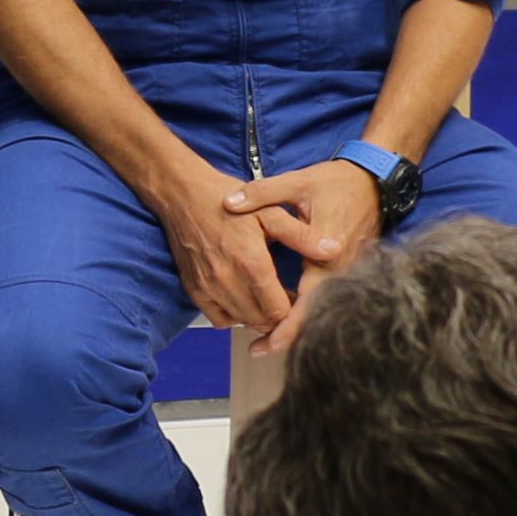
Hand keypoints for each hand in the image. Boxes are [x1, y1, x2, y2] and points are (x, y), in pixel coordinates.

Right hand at [146, 152, 293, 346]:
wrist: (183, 194)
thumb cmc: (226, 199)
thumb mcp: (270, 212)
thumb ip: (302, 236)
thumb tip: (333, 249)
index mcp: (251, 262)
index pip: (278, 310)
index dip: (293, 309)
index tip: (296, 296)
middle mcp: (228, 280)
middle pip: (261, 320)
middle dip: (277, 315)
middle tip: (284, 297)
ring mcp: (208, 287)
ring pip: (241, 321)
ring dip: (257, 315)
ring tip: (265, 296)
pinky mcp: (194, 289)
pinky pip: (219, 319)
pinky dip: (233, 315)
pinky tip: (242, 298)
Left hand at [248, 157, 389, 348]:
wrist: (375, 180)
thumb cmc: (337, 182)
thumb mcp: (298, 183)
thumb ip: (262, 193)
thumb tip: (228, 203)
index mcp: (325, 254)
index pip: (305, 303)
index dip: (284, 328)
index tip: (262, 344)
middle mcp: (340, 270)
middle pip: (313, 315)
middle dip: (285, 334)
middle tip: (257, 348)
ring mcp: (348, 271)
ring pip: (321, 308)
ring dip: (296, 323)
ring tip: (266, 337)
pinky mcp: (349, 269)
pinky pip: (329, 297)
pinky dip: (308, 310)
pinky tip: (288, 314)